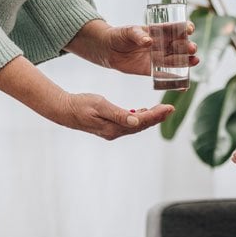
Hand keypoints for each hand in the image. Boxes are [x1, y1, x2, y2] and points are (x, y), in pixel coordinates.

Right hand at [57, 92, 174, 140]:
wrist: (64, 110)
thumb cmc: (81, 105)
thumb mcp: (101, 106)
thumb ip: (119, 114)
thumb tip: (137, 121)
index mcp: (115, 127)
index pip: (141, 122)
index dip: (157, 116)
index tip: (169, 108)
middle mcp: (115, 131)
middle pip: (141, 125)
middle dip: (157, 117)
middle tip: (170, 108)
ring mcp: (112, 130)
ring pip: (136, 125)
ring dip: (150, 117)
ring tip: (162, 110)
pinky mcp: (109, 126)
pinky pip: (128, 123)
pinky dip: (138, 117)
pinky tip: (143, 112)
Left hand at [67, 20, 198, 75]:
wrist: (108, 50)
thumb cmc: (119, 35)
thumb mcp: (128, 32)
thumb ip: (138, 35)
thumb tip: (148, 41)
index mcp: (158, 31)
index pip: (175, 28)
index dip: (184, 28)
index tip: (190, 29)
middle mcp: (162, 44)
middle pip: (179, 45)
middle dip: (188, 46)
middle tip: (192, 49)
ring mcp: (158, 57)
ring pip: (176, 60)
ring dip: (187, 61)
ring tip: (195, 62)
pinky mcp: (152, 70)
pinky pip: (166, 75)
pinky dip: (176, 81)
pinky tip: (185, 85)